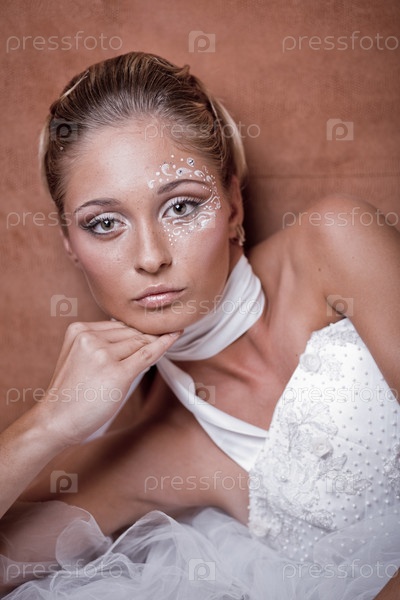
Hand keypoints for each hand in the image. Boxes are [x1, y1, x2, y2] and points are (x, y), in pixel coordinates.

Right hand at [34, 320, 180, 445]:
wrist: (55, 420)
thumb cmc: (71, 393)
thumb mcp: (79, 357)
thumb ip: (101, 342)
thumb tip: (138, 334)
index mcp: (79, 329)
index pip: (119, 325)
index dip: (137, 333)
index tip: (153, 332)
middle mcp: (89, 337)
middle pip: (132, 332)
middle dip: (146, 340)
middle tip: (156, 346)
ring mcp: (102, 354)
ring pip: (141, 343)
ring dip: (151, 348)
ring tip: (147, 359)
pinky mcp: (116, 373)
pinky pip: (148, 354)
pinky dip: (164, 344)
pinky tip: (175, 334)